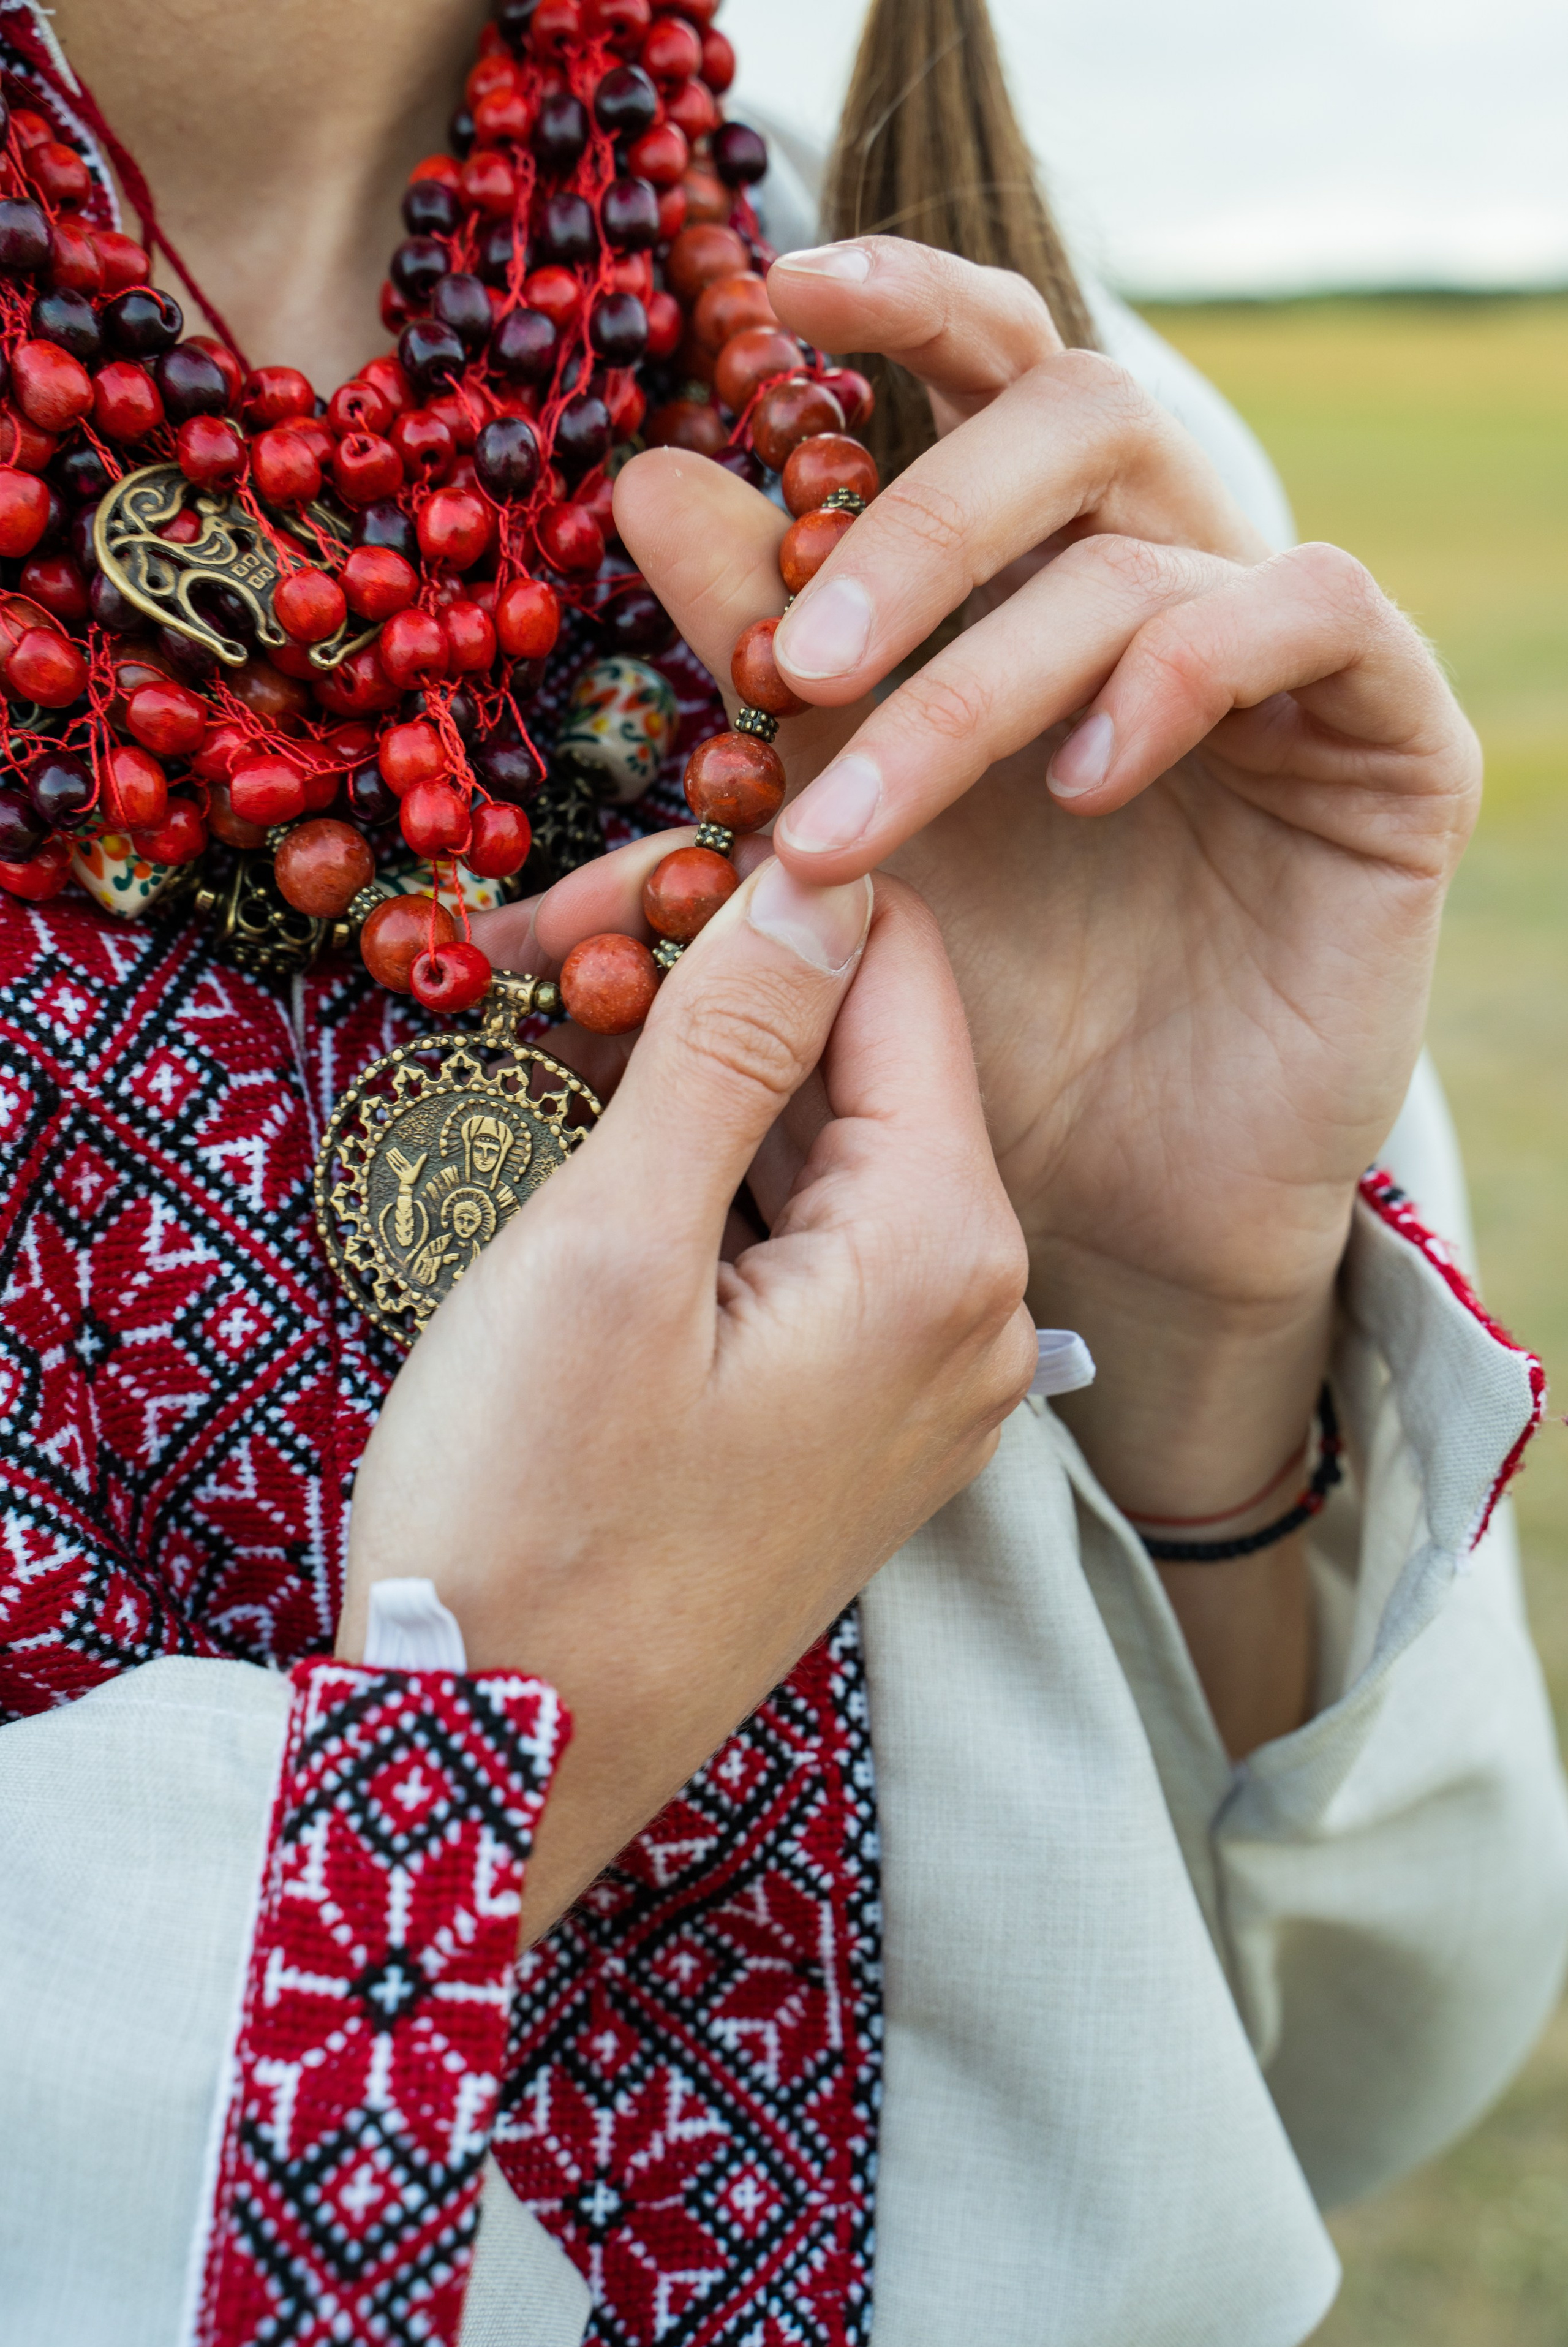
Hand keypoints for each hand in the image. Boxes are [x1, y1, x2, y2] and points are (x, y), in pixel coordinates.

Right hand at [341, 867, 1033, 1937]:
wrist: (503, 1765)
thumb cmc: (533, 1516)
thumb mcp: (612, 1246)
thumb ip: (729, 1042)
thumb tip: (815, 875)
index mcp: (948, 1251)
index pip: (900, 973)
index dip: (766, 892)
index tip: (622, 879)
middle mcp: (979, 1315)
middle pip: (869, 1061)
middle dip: (719, 988)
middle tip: (549, 961)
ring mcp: (927, 1383)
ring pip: (832, 1151)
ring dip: (706, 1083)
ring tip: (561, 1049)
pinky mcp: (860, 1426)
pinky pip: (815, 1247)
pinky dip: (721, 1183)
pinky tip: (614, 1159)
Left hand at [593, 238, 1480, 1547]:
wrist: (1125, 1201)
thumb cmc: (974, 1039)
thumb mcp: (828, 882)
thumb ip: (723, 750)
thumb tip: (602, 586)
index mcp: (1027, 582)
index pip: (981, 374)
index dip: (894, 302)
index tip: (769, 292)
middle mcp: (1156, 582)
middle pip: (1066, 414)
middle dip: (911, 526)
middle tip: (787, 670)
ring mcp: (1280, 655)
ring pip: (1143, 549)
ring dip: (979, 676)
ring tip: (858, 830)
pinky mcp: (1388, 737)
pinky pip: (1312, 617)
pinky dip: (1182, 677)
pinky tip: (1088, 786)